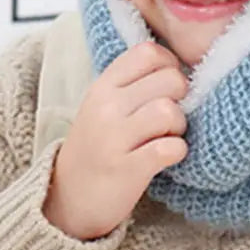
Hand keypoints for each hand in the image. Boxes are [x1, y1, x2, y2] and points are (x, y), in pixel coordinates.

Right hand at [42, 41, 188, 239]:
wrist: (69, 198)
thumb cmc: (98, 143)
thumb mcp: (104, 103)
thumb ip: (133, 80)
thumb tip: (176, 64)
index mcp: (104, 85)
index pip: (148, 52)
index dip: (169, 64)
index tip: (167, 83)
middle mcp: (107, 107)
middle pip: (169, 79)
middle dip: (181, 96)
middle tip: (171, 114)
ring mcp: (114, 138)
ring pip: (169, 111)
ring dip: (179, 125)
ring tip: (169, 135)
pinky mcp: (127, 169)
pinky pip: (170, 148)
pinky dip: (177, 151)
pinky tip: (168, 155)